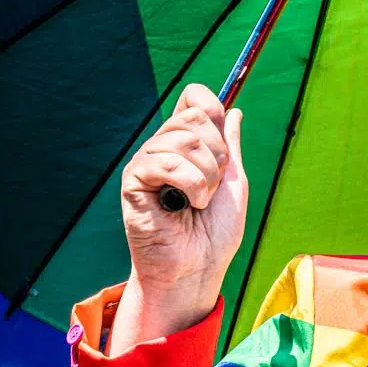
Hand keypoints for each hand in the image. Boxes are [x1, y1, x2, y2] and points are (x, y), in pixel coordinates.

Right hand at [109, 86, 247, 352]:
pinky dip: (188, 184)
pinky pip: (165, 161)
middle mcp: (163, 147)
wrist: (197, 268)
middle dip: (217, 155)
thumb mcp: (232, 183)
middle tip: (210, 188)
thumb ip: (230, 146)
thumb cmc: (214, 234)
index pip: (194, 98)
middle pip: (194, 116)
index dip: (213, 111)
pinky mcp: (134, 180)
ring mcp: (147, 162)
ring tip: (198, 203)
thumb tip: (233, 110)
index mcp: (186, 145)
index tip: (224, 148)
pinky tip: (185, 206)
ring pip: (184, 139)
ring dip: (205, 176)